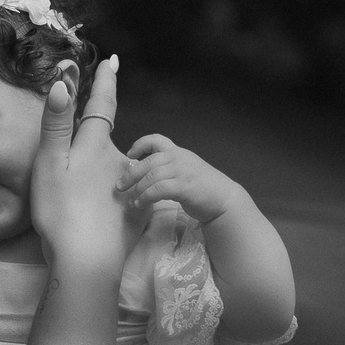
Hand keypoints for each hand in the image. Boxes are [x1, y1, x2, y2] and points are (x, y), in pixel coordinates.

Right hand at [27, 55, 125, 277]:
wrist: (88, 261)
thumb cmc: (62, 210)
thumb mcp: (50, 164)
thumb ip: (57, 124)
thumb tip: (64, 82)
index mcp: (96, 145)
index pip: (103, 105)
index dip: (106, 82)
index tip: (113, 62)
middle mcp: (119, 160)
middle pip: (108, 141)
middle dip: (98, 138)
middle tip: (79, 155)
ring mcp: (130, 186)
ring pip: (117, 169)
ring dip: (107, 171)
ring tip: (85, 189)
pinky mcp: (137, 212)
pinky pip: (128, 194)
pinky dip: (116, 195)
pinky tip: (102, 211)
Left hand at [116, 135, 248, 222]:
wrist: (225, 200)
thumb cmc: (203, 189)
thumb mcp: (185, 171)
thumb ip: (168, 169)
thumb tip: (143, 177)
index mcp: (179, 152)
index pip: (156, 139)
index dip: (139, 144)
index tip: (129, 155)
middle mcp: (179, 158)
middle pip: (148, 161)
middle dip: (130, 174)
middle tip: (119, 186)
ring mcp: (182, 171)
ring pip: (151, 176)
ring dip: (137, 189)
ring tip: (131, 200)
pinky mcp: (184, 186)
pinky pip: (158, 189)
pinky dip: (145, 197)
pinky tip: (140, 204)